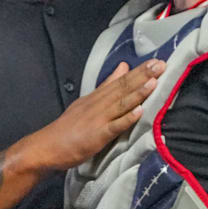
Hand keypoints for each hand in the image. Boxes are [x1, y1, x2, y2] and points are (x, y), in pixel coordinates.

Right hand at [24, 59, 164, 170]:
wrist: (46, 147)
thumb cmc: (68, 127)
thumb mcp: (88, 101)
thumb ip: (107, 85)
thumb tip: (124, 67)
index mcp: (97, 97)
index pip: (120, 81)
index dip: (139, 71)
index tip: (156, 61)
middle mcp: (98, 104)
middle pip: (123, 88)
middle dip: (143, 76)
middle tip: (160, 65)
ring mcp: (98, 119)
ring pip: (121, 103)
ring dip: (138, 92)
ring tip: (153, 82)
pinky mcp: (96, 136)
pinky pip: (114, 126)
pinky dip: (126, 119)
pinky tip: (139, 112)